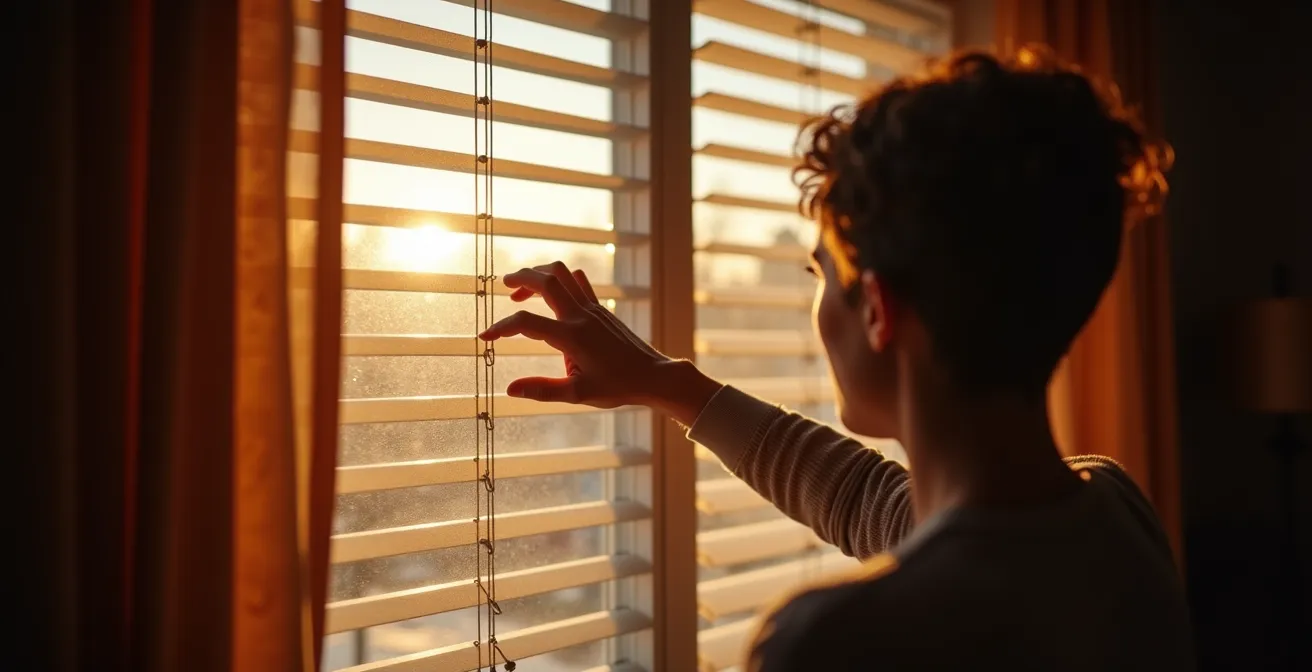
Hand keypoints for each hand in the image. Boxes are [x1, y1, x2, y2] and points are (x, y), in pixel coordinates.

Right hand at [478, 261, 721, 424]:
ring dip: (540, 273)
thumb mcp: (578, 394)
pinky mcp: (600, 308)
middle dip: (520, 278)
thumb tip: (509, 390)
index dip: (502, 328)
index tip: (486, 337)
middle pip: (545, 281)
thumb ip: (542, 390)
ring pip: (562, 274)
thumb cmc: (617, 387)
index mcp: (571, 337)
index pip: (526, 324)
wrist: (652, 375)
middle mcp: (581, 316)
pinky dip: (560, 278)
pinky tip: (552, 292)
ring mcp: (592, 308)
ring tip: (522, 288)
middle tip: (503, 286)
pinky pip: (578, 281)